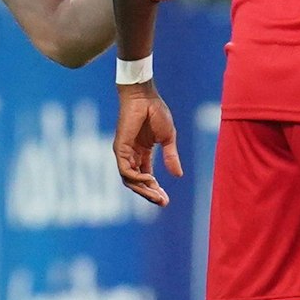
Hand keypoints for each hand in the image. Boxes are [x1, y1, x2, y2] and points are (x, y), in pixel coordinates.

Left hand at [114, 83, 181, 205]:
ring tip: (158, 196)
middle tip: (163, 202)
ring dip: (144, 190)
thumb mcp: (168, 138)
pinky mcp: (120, 148)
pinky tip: (150, 178)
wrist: (145, 96)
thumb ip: (171, 156)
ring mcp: (124, 153)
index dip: (156, 190)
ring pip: (130, 180)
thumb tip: (178, 176)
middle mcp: (132, 155)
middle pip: (137, 183)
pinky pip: (126, 170)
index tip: (166, 200)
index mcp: (142, 153)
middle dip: (150, 194)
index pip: (147, 177)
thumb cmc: (155, 112)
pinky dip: (136, 178)